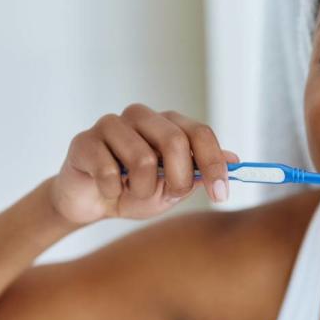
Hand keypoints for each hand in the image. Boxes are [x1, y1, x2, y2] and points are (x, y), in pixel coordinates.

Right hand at [50, 104, 238, 223]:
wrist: (91, 203)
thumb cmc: (133, 191)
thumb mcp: (173, 188)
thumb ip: (199, 173)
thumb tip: (235, 160)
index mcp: (167, 123)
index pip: (200, 133)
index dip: (214, 164)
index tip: (220, 195)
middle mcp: (141, 116)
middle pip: (174, 141)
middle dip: (178, 179)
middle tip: (169, 196)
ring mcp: (111, 125)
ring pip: (142, 158)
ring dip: (141, 189)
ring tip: (131, 192)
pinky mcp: (84, 140)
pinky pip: (109, 171)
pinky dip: (113, 191)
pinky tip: (107, 190)